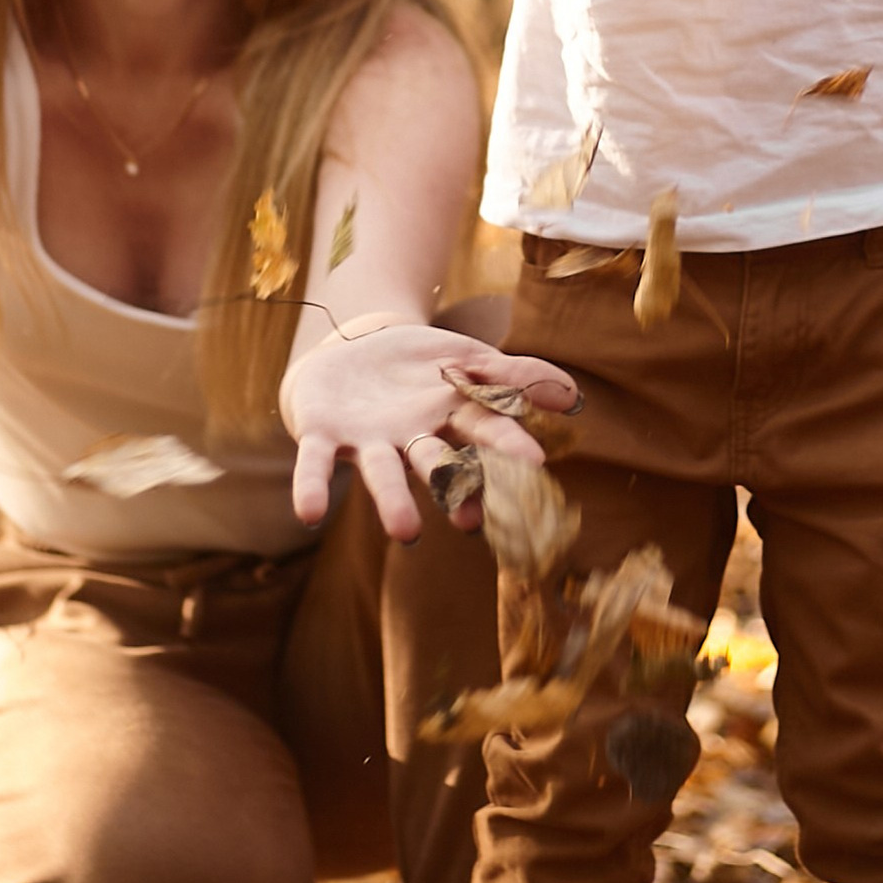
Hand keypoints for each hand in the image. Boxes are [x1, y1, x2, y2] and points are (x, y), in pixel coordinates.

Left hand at [278, 324, 577, 540]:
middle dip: (452, 489)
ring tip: (407, 534)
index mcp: (449, 418)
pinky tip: (310, 515)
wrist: (350, 348)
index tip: (532, 465)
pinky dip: (312, 488)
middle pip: (436, 464)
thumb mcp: (467, 356)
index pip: (483, 433)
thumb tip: (573, 395)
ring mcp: (368, 441)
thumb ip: (515, 375)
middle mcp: (411, 439)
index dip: (505, 447)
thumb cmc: (418, 363)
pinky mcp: (322, 435)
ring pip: (382, 475)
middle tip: (469, 520)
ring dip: (393, 503)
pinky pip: (316, 464)